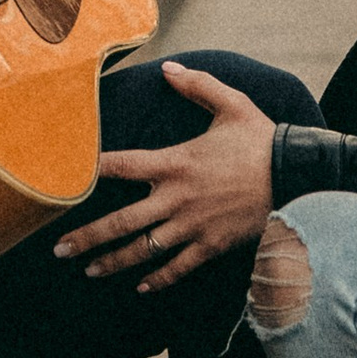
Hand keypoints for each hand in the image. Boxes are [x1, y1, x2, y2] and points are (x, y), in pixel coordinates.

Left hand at [56, 62, 277, 293]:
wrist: (297, 177)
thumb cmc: (262, 140)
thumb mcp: (232, 104)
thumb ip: (197, 86)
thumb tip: (168, 70)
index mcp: (175, 162)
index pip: (121, 165)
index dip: (90, 171)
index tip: (63, 179)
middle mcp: (176, 198)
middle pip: (121, 222)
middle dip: (87, 237)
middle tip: (59, 249)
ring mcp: (192, 226)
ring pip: (143, 250)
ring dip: (113, 262)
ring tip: (89, 270)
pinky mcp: (211, 246)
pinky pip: (178, 268)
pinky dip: (158, 280)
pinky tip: (141, 287)